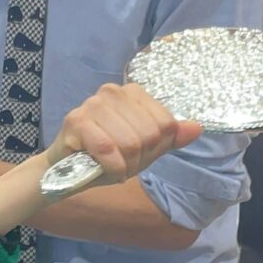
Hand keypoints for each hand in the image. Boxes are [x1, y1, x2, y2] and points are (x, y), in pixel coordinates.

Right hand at [45, 84, 201, 188]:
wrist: (65, 171)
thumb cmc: (106, 157)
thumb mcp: (145, 149)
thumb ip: (170, 138)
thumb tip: (198, 128)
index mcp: (133, 93)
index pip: (166, 124)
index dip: (155, 148)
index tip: (136, 154)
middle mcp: (114, 91)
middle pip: (150, 134)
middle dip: (138, 158)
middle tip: (120, 161)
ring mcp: (93, 103)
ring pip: (131, 143)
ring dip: (123, 165)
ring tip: (109, 163)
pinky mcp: (77, 120)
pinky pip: (108, 149)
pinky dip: (110, 167)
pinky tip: (100, 167)